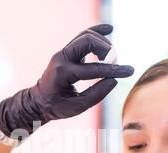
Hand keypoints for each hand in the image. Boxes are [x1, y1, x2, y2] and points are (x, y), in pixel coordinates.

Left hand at [0, 24, 133, 135]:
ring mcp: (63, 52)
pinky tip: (109, 29)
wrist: (38, 101)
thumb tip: (114, 80)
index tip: (129, 71)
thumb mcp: (77, 107)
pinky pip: (82, 36)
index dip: (113, 70)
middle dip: (105, 49)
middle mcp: (62, 58)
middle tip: (114, 61)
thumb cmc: (56, 107)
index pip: (93, 69)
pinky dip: (96, 31)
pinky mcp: (67, 51)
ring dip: (102, 42)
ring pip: (85, 36)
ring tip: (111, 56)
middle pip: (87, 41)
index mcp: (63, 73)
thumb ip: (96, 95)